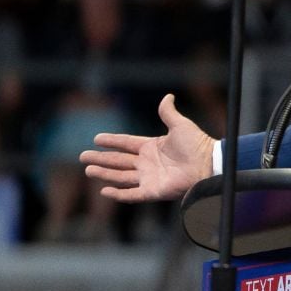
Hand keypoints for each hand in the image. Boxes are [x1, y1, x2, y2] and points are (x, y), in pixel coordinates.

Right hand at [80, 94, 216, 201]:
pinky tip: (104, 190)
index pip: (126, 143)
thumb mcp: (180, 125)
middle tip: (82, 156)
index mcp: (152, 146)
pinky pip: (132, 194)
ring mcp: (149, 177)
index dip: (112, 141)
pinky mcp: (153, 191)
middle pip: (119, 160)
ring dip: (104, 173)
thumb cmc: (197, 145)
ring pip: (121, 176)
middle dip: (101, 158)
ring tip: (88, 169)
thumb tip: (168, 96)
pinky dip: (118, 194)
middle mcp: (148, 163)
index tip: (96, 138)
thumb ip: (168, 112)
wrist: (208, 163)